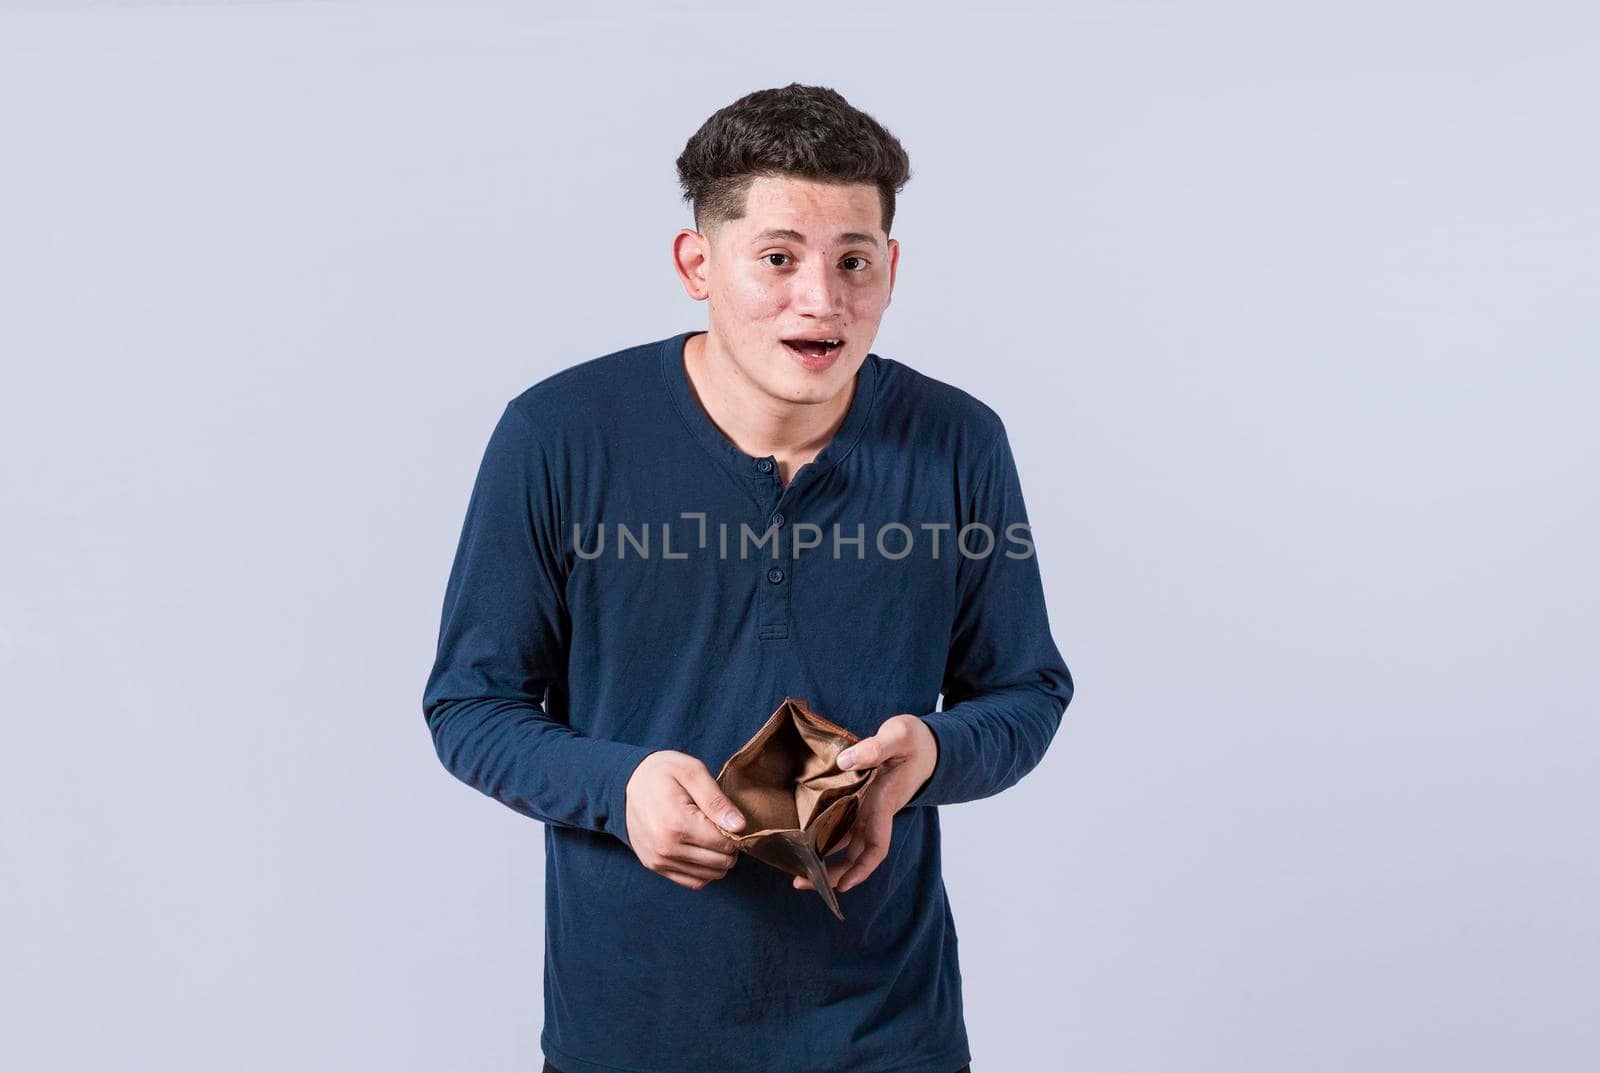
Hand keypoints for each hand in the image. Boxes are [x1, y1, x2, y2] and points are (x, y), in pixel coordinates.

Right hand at [623, 751, 745, 889]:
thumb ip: (717, 801)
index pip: (725, 844)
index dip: (734, 832)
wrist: (625, 782)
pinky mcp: (655, 866)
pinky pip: (693, 881)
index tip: (727, 818)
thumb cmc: (662, 772)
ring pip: (709, 876)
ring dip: (718, 860)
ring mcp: (659, 860)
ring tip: (712, 836)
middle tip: (721, 826)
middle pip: (720, 863)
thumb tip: (739, 826)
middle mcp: (666, 848)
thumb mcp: (692, 772)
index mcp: (677, 824)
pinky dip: (705, 870)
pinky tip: (703, 850)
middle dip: (729, 847)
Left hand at [793, 714, 937, 894]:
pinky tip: (803, 838)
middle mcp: (874, 813)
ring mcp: (867, 809)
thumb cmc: (914, 741)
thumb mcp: (899, 736)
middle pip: (856, 854)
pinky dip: (824, 835)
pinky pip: (841, 825)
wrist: (926, 745)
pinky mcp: (860, 800)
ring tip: (795, 869)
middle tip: (799, 883)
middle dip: (833, 874)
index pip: (876, 846)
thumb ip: (875, 748)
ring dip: (824, 858)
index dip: (861, 869)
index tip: (842, 886)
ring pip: (846, 843)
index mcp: (884, 803)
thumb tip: (845, 762)